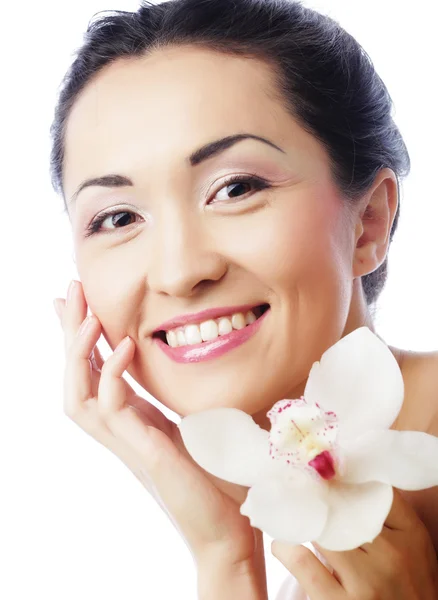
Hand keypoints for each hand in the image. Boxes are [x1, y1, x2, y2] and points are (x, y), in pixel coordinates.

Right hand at [54, 280, 266, 582]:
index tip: (77, 300)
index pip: (94, 370)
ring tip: (85, 315)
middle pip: (77, 377)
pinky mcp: (144, 453)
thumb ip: (182, 398)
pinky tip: (126, 347)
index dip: (82, 337)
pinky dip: (113, 375)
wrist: (226, 528)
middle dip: (70, 332)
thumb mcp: (195, 423)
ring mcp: (127, 443)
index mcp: (131, 419)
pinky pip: (112, 410)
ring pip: (78, 395)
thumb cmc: (216, 478)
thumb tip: (191, 374)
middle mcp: (121, 429)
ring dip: (78, 353)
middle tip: (70, 290)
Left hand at [271, 487, 437, 598]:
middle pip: (342, 507)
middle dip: (317, 495)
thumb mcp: (413, 548)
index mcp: (410, 535)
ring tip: (288, 513)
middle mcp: (391, 555)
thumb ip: (388, 515)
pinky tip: (283, 544)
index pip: (374, 489)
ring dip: (300, 519)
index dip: (343, 476)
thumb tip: (349, 477)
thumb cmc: (409, 587)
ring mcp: (366, 583)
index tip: (322, 469)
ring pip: (320, 530)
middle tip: (296, 484)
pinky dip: (286, 548)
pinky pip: (302, 563)